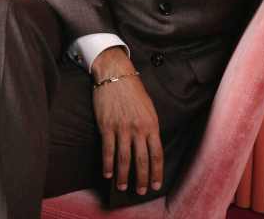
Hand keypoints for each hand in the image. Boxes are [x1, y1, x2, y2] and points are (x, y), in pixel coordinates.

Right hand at [92, 47, 163, 194]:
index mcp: (151, 124)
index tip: (156, 184)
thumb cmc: (133, 89)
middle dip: (142, 179)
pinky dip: (107, 165)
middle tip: (141, 191)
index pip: (157, 154)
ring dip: (124, 176)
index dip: (157, 172)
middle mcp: (138, 128)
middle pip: (142, 160)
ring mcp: (122, 128)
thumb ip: (150, 126)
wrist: (115, 74)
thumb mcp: (149, 107)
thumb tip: (150, 146)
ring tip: (124, 186)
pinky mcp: (106, 126)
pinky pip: (108, 150)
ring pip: (124, 159)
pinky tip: (108, 174)